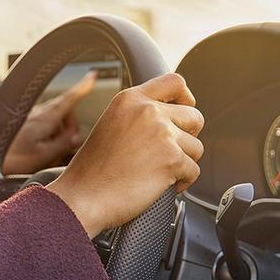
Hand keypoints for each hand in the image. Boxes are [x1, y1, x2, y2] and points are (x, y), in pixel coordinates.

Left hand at [3, 71, 97, 173]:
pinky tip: (39, 150)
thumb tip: (77, 137)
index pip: (69, 98)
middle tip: (68, 144)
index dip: (83, 87)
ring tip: (51, 151)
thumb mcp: (42, 156)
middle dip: (71, 124)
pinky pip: (42, 124)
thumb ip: (62, 145)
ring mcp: (28, 117)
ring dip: (58, 131)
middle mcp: (37, 113)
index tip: (92, 76)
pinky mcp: (21, 123)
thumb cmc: (9, 158)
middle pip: (64, 110)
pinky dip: (47, 133)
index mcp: (45, 118)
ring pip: (53, 118)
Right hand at [46, 73, 203, 236]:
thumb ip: (138, 115)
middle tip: (169, 152)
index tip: (185, 110)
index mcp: (130, 99)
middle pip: (194, 116)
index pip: (175, 82)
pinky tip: (159, 186)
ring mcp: (162, 134)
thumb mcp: (110, 125)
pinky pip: (194, 170)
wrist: (83, 197)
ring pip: (196, 147)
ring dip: (183, 162)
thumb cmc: (92, 170)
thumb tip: (172, 117)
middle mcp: (148, 111)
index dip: (186, 98)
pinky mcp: (172, 160)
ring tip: (157, 172)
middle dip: (187, 137)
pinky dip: (181, 182)